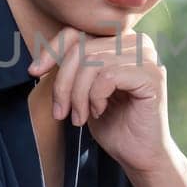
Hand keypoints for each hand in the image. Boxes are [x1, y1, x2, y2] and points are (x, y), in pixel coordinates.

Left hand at [27, 26, 176, 175]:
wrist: (138, 154)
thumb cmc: (112, 123)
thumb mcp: (84, 90)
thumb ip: (73, 68)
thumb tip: (39, 60)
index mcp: (121, 40)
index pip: (77, 32)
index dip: (52, 50)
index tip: (34, 72)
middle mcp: (137, 43)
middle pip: (82, 48)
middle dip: (63, 83)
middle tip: (60, 112)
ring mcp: (148, 58)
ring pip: (92, 62)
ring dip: (78, 95)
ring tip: (80, 117)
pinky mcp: (152, 77)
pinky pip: (108, 76)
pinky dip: (95, 97)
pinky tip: (99, 112)